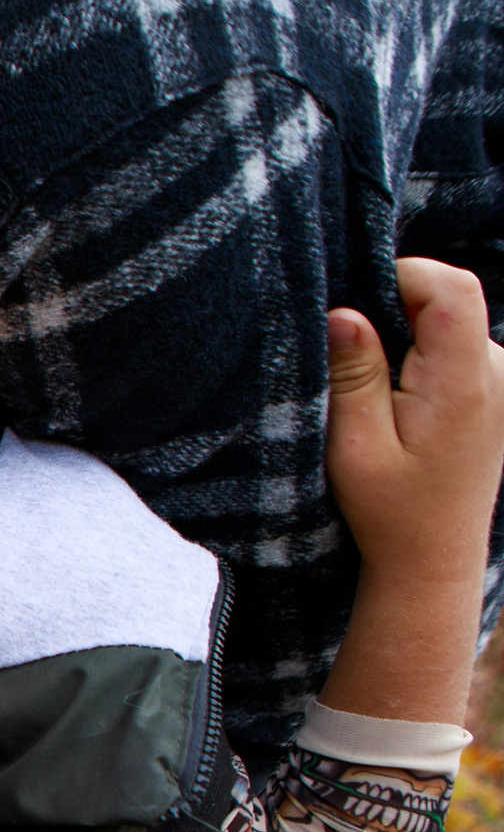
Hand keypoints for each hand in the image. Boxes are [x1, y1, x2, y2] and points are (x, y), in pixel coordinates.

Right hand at [318, 256, 503, 724]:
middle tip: (351, 364)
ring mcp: (502, 380)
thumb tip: (344, 310)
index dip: (403, 275)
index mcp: (465, 384)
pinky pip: (455, 345)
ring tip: (373, 395)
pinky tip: (396, 403)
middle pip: (448, 300)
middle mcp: (497, 374)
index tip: (355, 304)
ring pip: (448, 322)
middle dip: (393, 314)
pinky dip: (419, 357)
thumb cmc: (387, 509)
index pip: (452, 289)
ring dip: (404, 340)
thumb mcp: (354, 446)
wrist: (432, 556)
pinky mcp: (495, 388)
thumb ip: (353, 375)